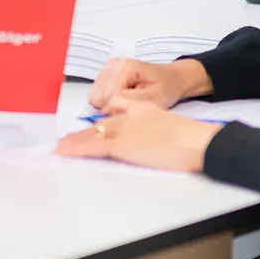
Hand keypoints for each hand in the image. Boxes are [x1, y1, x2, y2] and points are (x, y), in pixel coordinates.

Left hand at [55, 95, 220, 172]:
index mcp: (146, 107)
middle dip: (85, 131)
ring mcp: (125, 128)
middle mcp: (132, 114)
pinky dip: (77, 149)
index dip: (105, 116)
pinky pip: (94, 146)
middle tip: (69, 138)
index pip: (118, 106)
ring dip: (76, 141)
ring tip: (61, 147)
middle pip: (102, 121)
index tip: (97, 124)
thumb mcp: (172, 126)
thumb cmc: (194, 139)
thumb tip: (153, 141)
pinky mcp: (123, 144)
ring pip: (93, 133)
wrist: (198, 142)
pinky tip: (65, 152)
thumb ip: (157, 129)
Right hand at [89, 57, 201, 108]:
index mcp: (126, 66)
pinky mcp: (104, 75)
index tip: (134, 111)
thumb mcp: (155, 98)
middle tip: (132, 106)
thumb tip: (108, 108)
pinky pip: (95, 95)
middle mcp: (113, 64)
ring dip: (110, 105)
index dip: (120, 108)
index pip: (110, 95)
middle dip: (114, 107)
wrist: (171, 78)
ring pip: (94, 97)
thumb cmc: (166, 88)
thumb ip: (131, 101)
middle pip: (99, 96)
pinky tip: (122, 98)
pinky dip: (107, 102)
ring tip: (129, 101)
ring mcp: (107, 68)